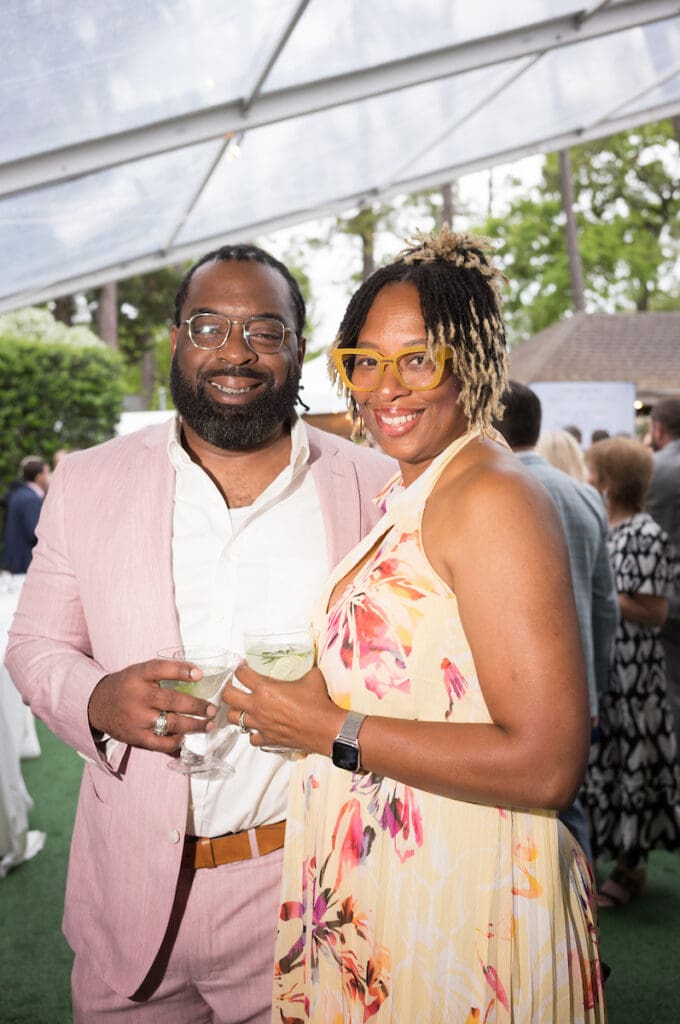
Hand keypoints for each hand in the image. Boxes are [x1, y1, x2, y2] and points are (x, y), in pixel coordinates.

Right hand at [87, 658, 217, 751]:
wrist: (96, 704)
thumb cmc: (126, 686)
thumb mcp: (139, 672)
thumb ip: (163, 672)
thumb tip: (197, 675)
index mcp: (138, 676)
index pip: (160, 669)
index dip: (181, 670)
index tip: (200, 674)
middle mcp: (138, 696)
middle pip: (172, 700)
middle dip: (196, 705)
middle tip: (212, 709)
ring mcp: (137, 718)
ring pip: (171, 723)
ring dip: (194, 725)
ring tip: (208, 725)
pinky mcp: (135, 737)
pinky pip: (160, 743)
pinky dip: (175, 741)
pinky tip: (185, 737)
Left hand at [222, 663, 342, 753]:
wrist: (324, 728)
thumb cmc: (317, 703)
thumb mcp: (311, 677)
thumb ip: (303, 670)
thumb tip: (308, 666)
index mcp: (265, 688)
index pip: (241, 674)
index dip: (239, 668)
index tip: (242, 667)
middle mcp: (257, 706)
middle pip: (227, 696)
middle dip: (227, 689)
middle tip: (233, 686)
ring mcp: (259, 724)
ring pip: (233, 718)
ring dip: (236, 712)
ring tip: (242, 708)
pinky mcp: (266, 738)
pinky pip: (251, 738)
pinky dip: (252, 733)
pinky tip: (258, 728)